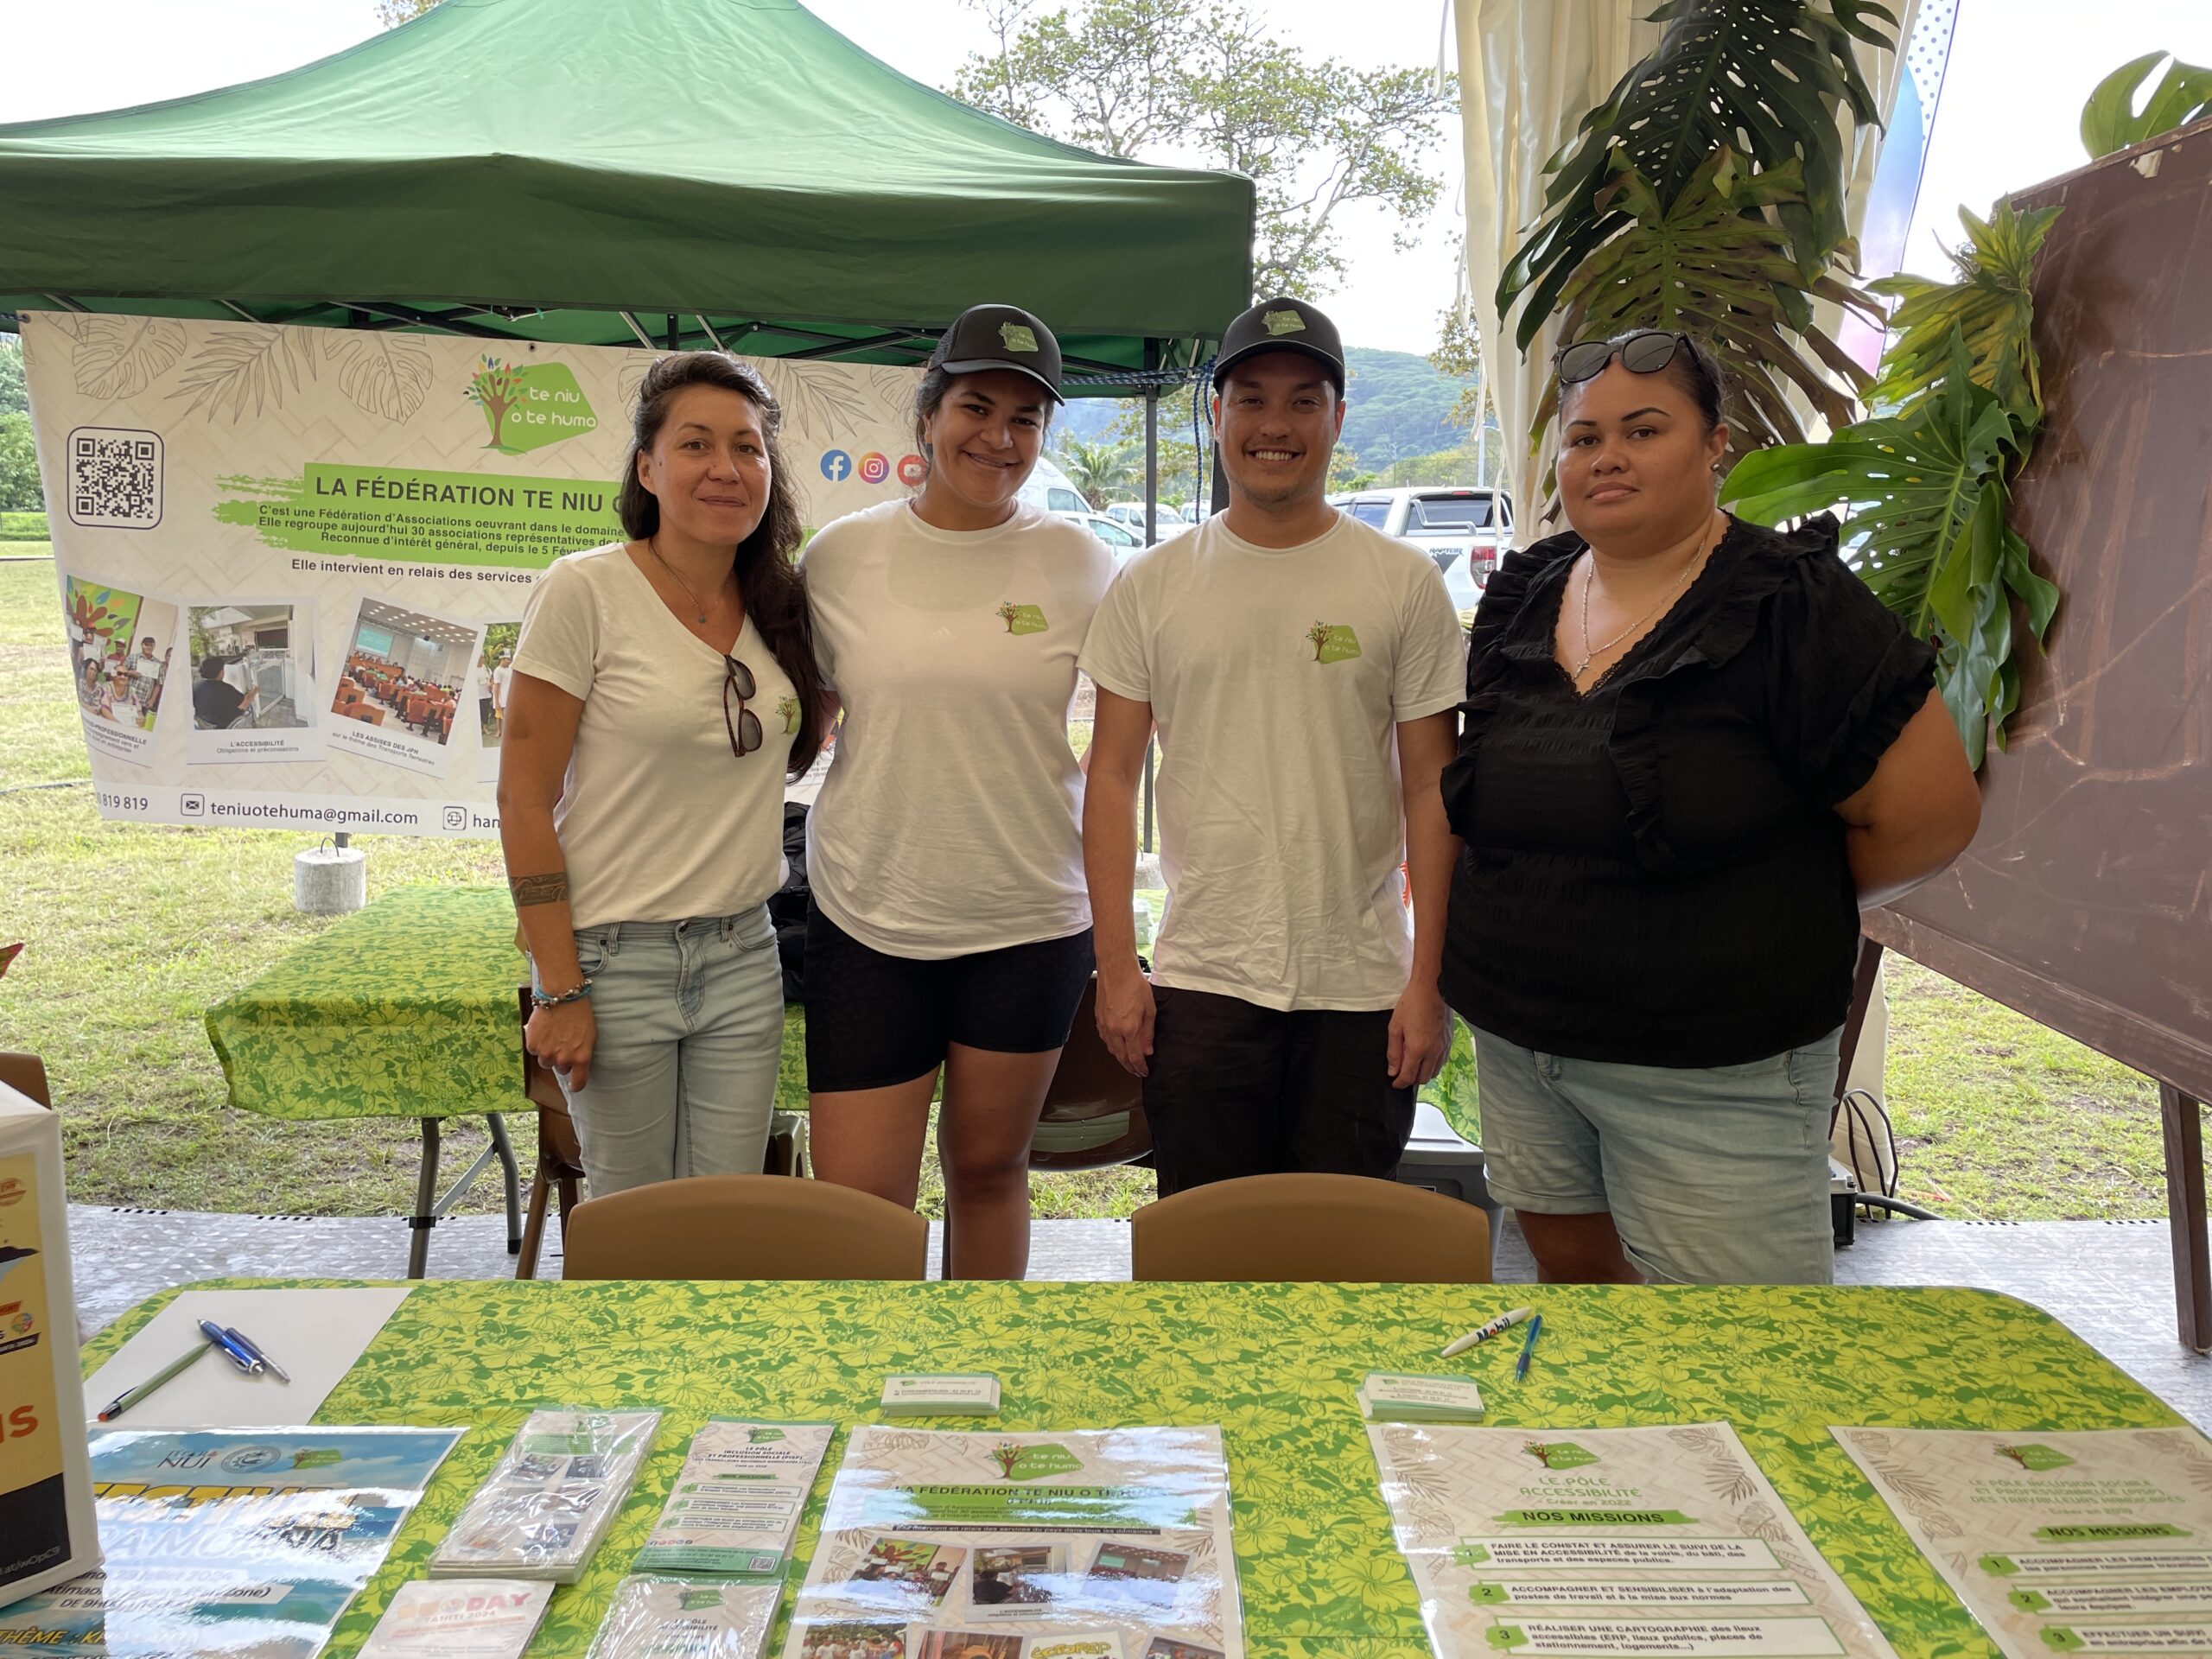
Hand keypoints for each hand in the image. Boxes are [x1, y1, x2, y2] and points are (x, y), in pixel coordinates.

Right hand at [526, 998, 596, 1090]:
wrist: (562, 996)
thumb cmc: (580, 1013)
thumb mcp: (589, 1036)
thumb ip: (582, 1053)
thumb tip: (576, 1065)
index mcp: (581, 1057)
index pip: (579, 1082)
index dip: (576, 1086)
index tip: (573, 1086)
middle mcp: (564, 1059)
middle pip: (561, 1069)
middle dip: (561, 1059)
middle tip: (563, 1043)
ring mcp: (547, 1053)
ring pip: (545, 1062)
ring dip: (548, 1053)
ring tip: (552, 1035)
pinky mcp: (533, 1045)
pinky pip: (534, 1051)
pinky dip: (537, 1043)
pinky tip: (543, 1031)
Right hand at [1095, 960, 1156, 1077]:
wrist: (1116, 969)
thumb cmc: (1134, 984)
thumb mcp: (1149, 1010)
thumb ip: (1148, 1032)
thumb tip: (1148, 1049)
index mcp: (1128, 1029)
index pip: (1134, 1057)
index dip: (1140, 1067)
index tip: (1144, 1071)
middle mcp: (1113, 1030)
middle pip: (1121, 1057)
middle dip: (1130, 1067)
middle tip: (1137, 1070)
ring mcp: (1104, 1024)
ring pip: (1111, 1049)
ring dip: (1120, 1057)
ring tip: (1129, 1060)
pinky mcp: (1098, 1018)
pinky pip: (1105, 1038)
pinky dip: (1112, 1046)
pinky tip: (1117, 1045)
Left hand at [1387, 980, 1450, 1089]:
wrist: (1432, 989)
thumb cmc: (1410, 1005)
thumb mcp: (1395, 1027)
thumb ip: (1394, 1052)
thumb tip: (1393, 1071)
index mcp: (1418, 1049)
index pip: (1409, 1076)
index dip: (1400, 1083)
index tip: (1394, 1083)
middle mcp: (1433, 1052)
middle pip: (1423, 1079)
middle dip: (1411, 1080)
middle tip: (1401, 1073)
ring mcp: (1444, 1047)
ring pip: (1434, 1072)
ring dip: (1422, 1073)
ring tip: (1412, 1065)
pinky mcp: (1450, 1041)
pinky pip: (1441, 1062)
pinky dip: (1432, 1065)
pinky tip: (1424, 1057)